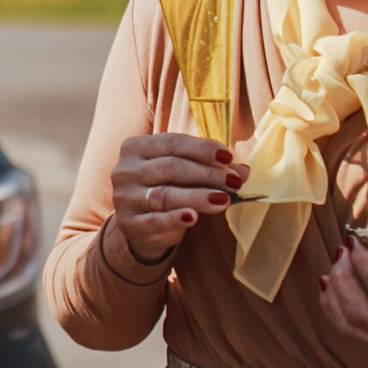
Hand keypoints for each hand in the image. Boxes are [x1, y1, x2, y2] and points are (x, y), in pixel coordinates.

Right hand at [107, 133, 246, 265]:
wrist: (141, 225)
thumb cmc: (165, 188)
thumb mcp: (185, 174)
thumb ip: (210, 168)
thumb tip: (243, 170)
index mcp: (136, 147)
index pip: (172, 143)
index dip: (202, 149)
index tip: (228, 157)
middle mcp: (126, 170)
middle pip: (170, 167)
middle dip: (206, 174)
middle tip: (234, 182)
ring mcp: (125, 198)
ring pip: (164, 194)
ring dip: (198, 196)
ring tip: (224, 200)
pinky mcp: (129, 224)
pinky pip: (155, 220)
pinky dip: (175, 218)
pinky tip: (193, 218)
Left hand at [319, 219, 367, 352]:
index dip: (364, 263)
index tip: (356, 239)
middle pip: (359, 310)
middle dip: (344, 276)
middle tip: (344, 247)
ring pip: (348, 322)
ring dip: (335, 290)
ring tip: (338, 260)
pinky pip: (348, 327)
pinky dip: (332, 304)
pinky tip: (330, 281)